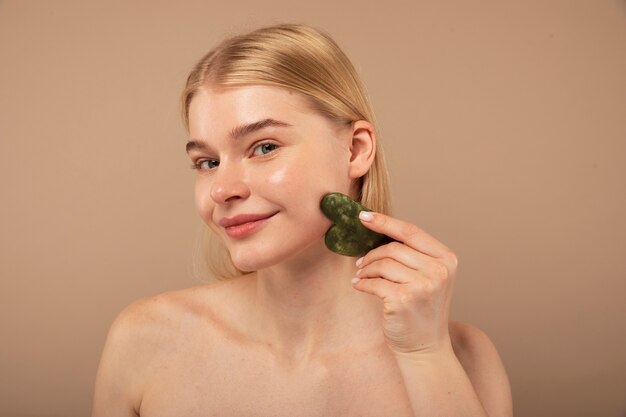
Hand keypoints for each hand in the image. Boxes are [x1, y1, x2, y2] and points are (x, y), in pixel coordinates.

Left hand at [352, 211, 457, 356]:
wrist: (425, 347)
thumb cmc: (421, 309)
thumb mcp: (428, 277)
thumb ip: (412, 254)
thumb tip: (377, 229)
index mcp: (447, 259)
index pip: (411, 232)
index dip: (385, 222)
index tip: (364, 216)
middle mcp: (439, 271)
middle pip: (394, 247)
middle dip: (373, 254)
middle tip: (361, 263)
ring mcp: (422, 286)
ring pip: (383, 264)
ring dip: (366, 269)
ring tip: (362, 276)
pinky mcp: (403, 300)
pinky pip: (373, 282)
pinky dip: (362, 283)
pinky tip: (359, 286)